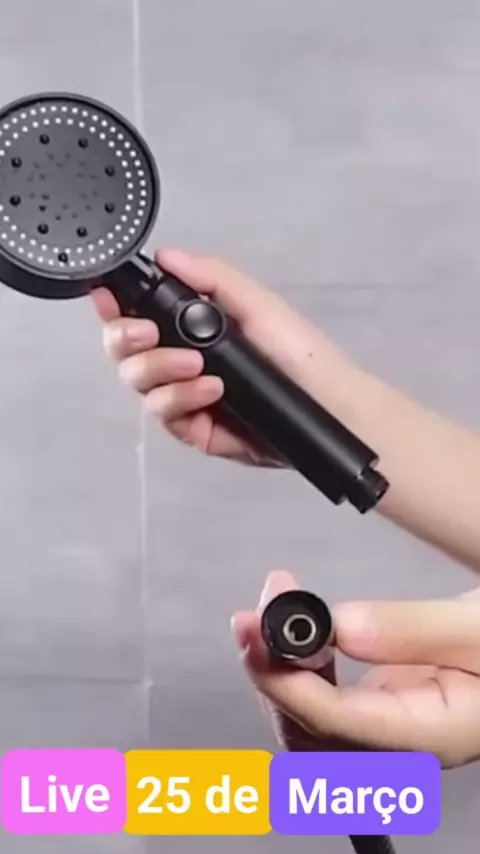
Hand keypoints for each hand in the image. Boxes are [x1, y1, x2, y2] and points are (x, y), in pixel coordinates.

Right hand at [91, 247, 349, 465]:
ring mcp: (185, 397)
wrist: (328, 403)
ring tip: (198, 367)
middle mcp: (180, 361)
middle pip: (125, 352)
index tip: (107, 298)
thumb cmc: (299, 352)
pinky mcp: (194, 430)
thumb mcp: (258, 305)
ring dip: (161, 370)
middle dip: (127, 339)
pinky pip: (166, 417)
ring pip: (140, 385)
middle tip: (148, 334)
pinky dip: (182, 400)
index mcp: (191, 328)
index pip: (137, 316)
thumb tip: (167, 255)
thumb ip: (212, 279)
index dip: (114, 306)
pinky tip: (211, 391)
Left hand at [232, 571, 479, 768]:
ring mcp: (387, 730)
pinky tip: (290, 626)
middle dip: (271, 672)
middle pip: (309, 733)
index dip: (287, 681)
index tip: (258, 635)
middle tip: (252, 612)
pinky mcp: (381, 707)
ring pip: (307, 722)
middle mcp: (401, 745)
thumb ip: (413, 630)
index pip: (339, 723)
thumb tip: (341, 625)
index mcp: (432, 735)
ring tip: (271, 601)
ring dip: (277, 666)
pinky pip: (322, 701)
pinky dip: (297, 663)